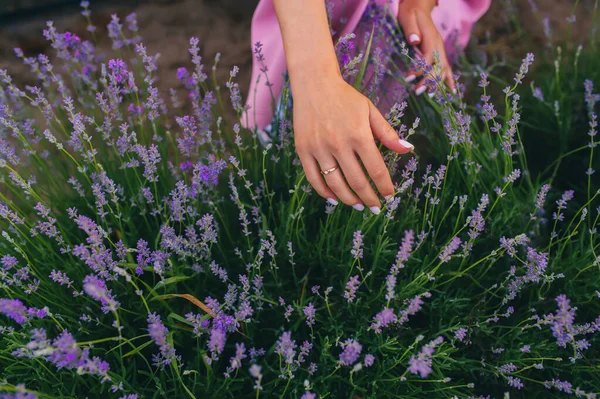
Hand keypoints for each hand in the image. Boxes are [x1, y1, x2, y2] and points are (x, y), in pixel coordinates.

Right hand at [292, 76, 413, 213]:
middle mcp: (338, 144)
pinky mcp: (303, 150)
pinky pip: (314, 178)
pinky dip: (325, 192)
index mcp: (358, 134)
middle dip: (369, 198)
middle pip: (356, 181)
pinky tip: (334, 198)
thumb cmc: (345, 98)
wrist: (314, 84)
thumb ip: (387, 133)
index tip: (389, 196)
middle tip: (375, 207)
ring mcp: (319, 148)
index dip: (384, 186)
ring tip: (358, 205)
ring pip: (335, 184)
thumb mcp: (370, 110)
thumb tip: (407, 149)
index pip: (375, 169)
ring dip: (349, 199)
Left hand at [397, 0, 455, 93]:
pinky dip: (449, 80)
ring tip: (430, 95)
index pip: (428, 57)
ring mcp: (440, 49)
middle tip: (417, 91)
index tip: (408, 78)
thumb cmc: (410, 11)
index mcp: (431, 38)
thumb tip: (414, 40)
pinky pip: (446, 68)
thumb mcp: (407, 17)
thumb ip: (410, 29)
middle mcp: (438, 45)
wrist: (419, 5)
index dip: (419, 68)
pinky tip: (452, 92)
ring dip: (437, 82)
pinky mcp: (439, 52)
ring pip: (443, 69)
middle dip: (429, 80)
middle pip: (438, 66)